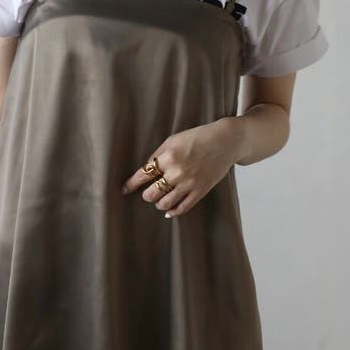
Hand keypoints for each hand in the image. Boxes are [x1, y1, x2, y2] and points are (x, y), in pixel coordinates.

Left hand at [121, 118, 242, 218]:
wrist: (225, 141)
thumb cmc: (198, 137)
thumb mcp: (173, 140)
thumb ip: (158, 155)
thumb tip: (146, 170)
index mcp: (168, 156)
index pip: (143, 175)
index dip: (131, 184)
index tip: (124, 189)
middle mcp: (177, 172)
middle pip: (151, 193)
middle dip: (146, 195)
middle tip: (147, 193)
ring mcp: (189, 183)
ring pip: (164, 203)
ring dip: (158, 203)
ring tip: (158, 200)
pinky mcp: (200, 191)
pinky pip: (182, 207)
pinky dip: (172, 212)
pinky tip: (168, 211)